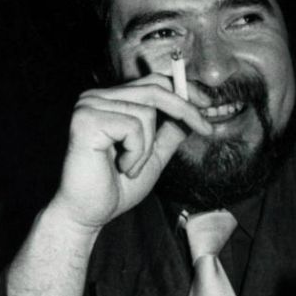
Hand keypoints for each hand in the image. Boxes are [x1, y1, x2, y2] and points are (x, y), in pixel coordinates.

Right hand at [49, 73, 212, 231]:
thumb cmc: (115, 187)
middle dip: (186, 110)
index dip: (184, 90)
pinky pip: (133, 127)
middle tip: (205, 128)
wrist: (88, 214)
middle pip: (155, 89)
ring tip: (128, 167)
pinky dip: (135, 152)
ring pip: (147, 112)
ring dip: (146, 148)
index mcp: (111, 101)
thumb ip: (169, 133)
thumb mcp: (153, 155)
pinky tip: (120, 166)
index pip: (153, 82)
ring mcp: (89, 105)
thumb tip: (193, 113)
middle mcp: (96, 97)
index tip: (208, 104)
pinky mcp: (86, 120)